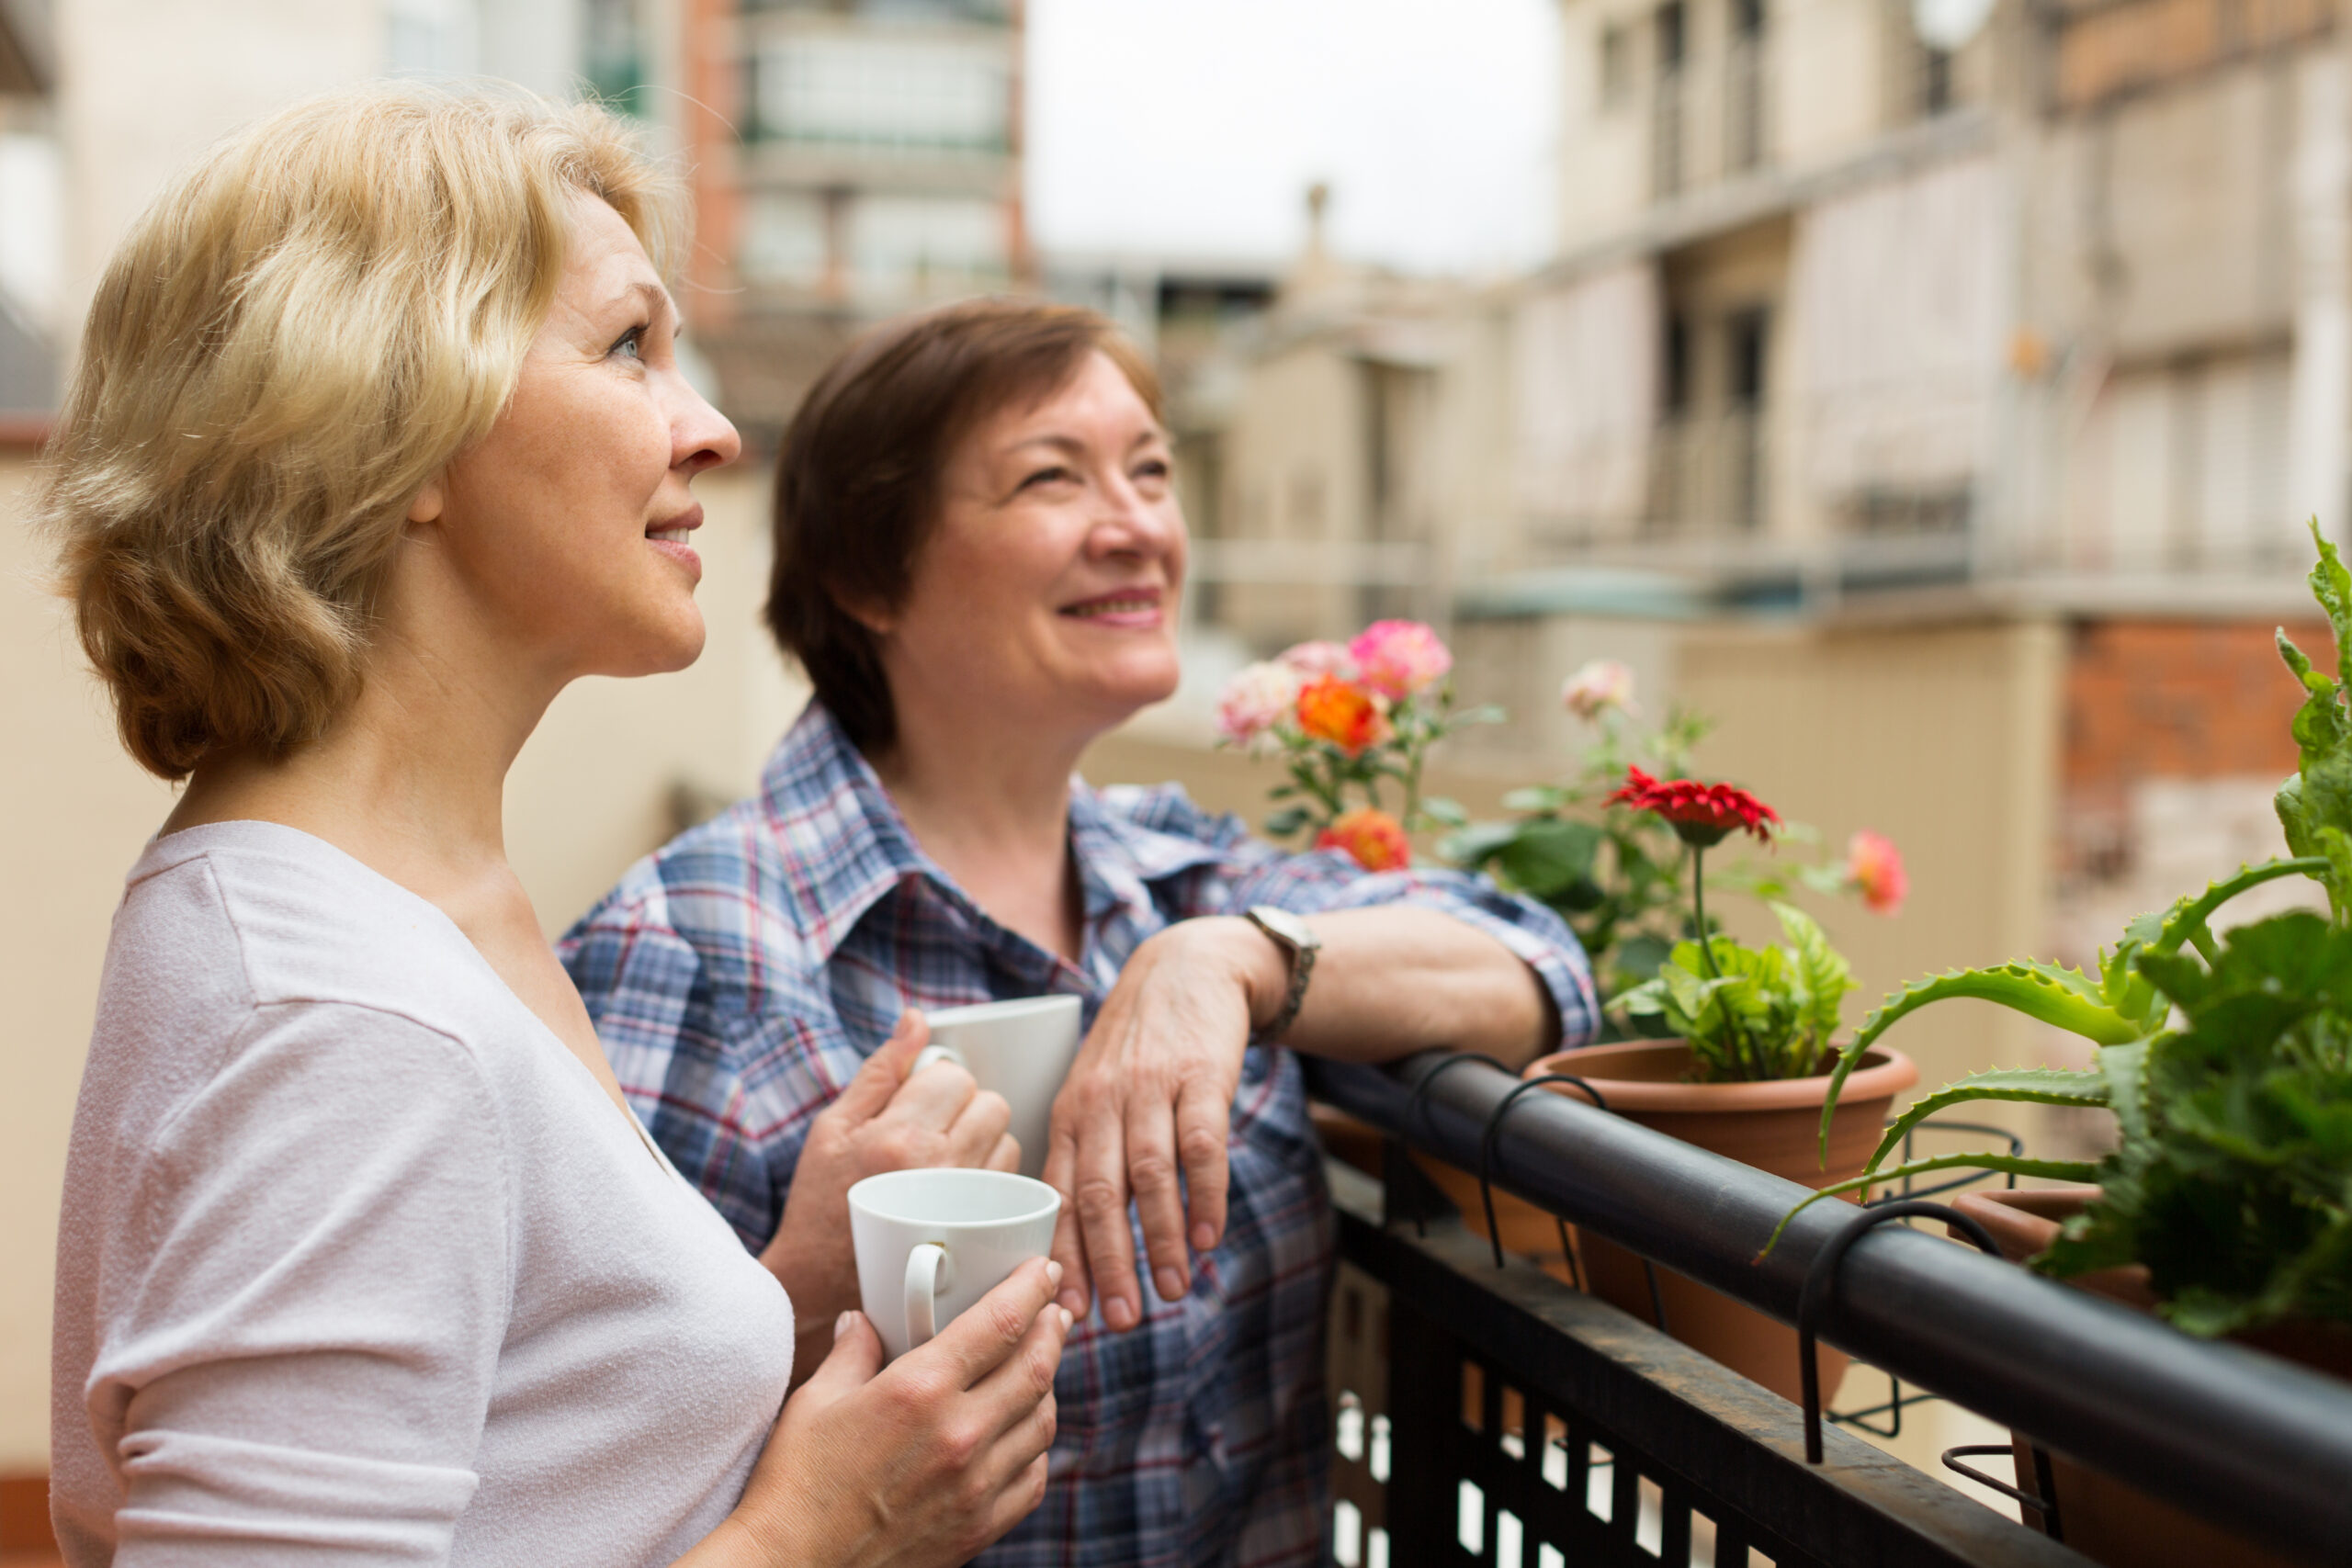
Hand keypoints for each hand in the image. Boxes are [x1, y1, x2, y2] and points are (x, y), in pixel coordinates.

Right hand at [691, 1257, 1070, 1567]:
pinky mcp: (979, 1528)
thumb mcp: (816, 1401)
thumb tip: (865, 1320)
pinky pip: (1034, 1478)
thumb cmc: (796, 1483)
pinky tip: (1025, 1434)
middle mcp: (960, 1434)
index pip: (1002, 1321)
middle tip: (1055, 1310)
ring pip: (1043, 1422)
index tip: (1043, 1269)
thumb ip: (853, 1351)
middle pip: (1037, 1367)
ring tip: (1040, 1367)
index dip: (1032, 1287)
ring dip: (1049, 1386)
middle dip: (1053, 1329)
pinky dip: (1038, 1448)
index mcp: (920, 1390)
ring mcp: (976, 1486)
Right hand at [761, 1010, 1017, 1367]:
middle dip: (968, 1109)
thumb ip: (881, 1070)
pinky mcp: (981, 1234)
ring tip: (945, 1166)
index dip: (940, 1084)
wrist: (818, 1287)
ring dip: (986, 1143)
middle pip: (993, 1104)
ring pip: (1009, 1142)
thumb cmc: (820, 1203)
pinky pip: (1014, 1183)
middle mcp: (936, 1169)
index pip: (956, 1076)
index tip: (919, 1105)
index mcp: (896, 1136)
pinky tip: (963, 1192)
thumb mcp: (833, 1127)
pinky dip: (996, 1179)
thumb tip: (919, 1020)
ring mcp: (964, 1205)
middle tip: (935, 1133)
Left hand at [1040, 918, 1286, 1329]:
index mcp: (1070, 1112)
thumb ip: (1087, 1154)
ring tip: (1173, 1290)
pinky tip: (1209, 1236)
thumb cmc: (1139, 1048)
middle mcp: (1102, 1101)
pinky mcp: (1201, 1075)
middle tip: (1120, 1319)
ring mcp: (1152, 1087)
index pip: (1058, 1194)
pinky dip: (1204, 1194)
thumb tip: (1078, 1243)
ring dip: (1160, 1239)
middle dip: (1107, 1262)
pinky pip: (1202, 1144)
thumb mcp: (1095, 1090)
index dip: (1063, 1255)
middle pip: (1097, 1192)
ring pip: (1148, 1174)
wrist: (1188, 967)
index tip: (1069, 1310)